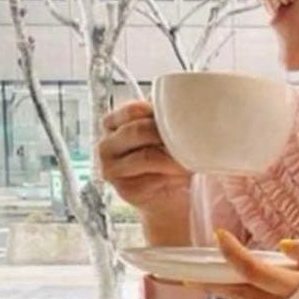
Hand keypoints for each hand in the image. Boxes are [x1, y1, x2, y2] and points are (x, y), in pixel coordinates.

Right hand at [98, 101, 191, 239]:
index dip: (158, 113)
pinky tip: (182, 175)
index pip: (132, 109)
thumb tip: (186, 100)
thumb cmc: (167, 161)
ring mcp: (111, 169)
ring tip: (191, 160)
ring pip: (147, 156)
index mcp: (113, 124)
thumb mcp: (163, 134)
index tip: (180, 119)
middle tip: (192, 140)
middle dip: (168, 136)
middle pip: (138, 131)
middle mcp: (106, 145)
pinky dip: (172, 176)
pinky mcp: (124, 190)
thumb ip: (164, 118)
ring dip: (174, 158)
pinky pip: (153, 178)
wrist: (169, 198)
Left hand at [190, 229, 298, 298]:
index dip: (233, 253)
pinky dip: (233, 292)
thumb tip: (282, 245)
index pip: (253, 271)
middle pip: (235, 291)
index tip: (218, 234)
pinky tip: (219, 284)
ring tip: (186, 279)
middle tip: (175, 274)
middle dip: (205, 281)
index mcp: (294, 288)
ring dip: (214, 288)